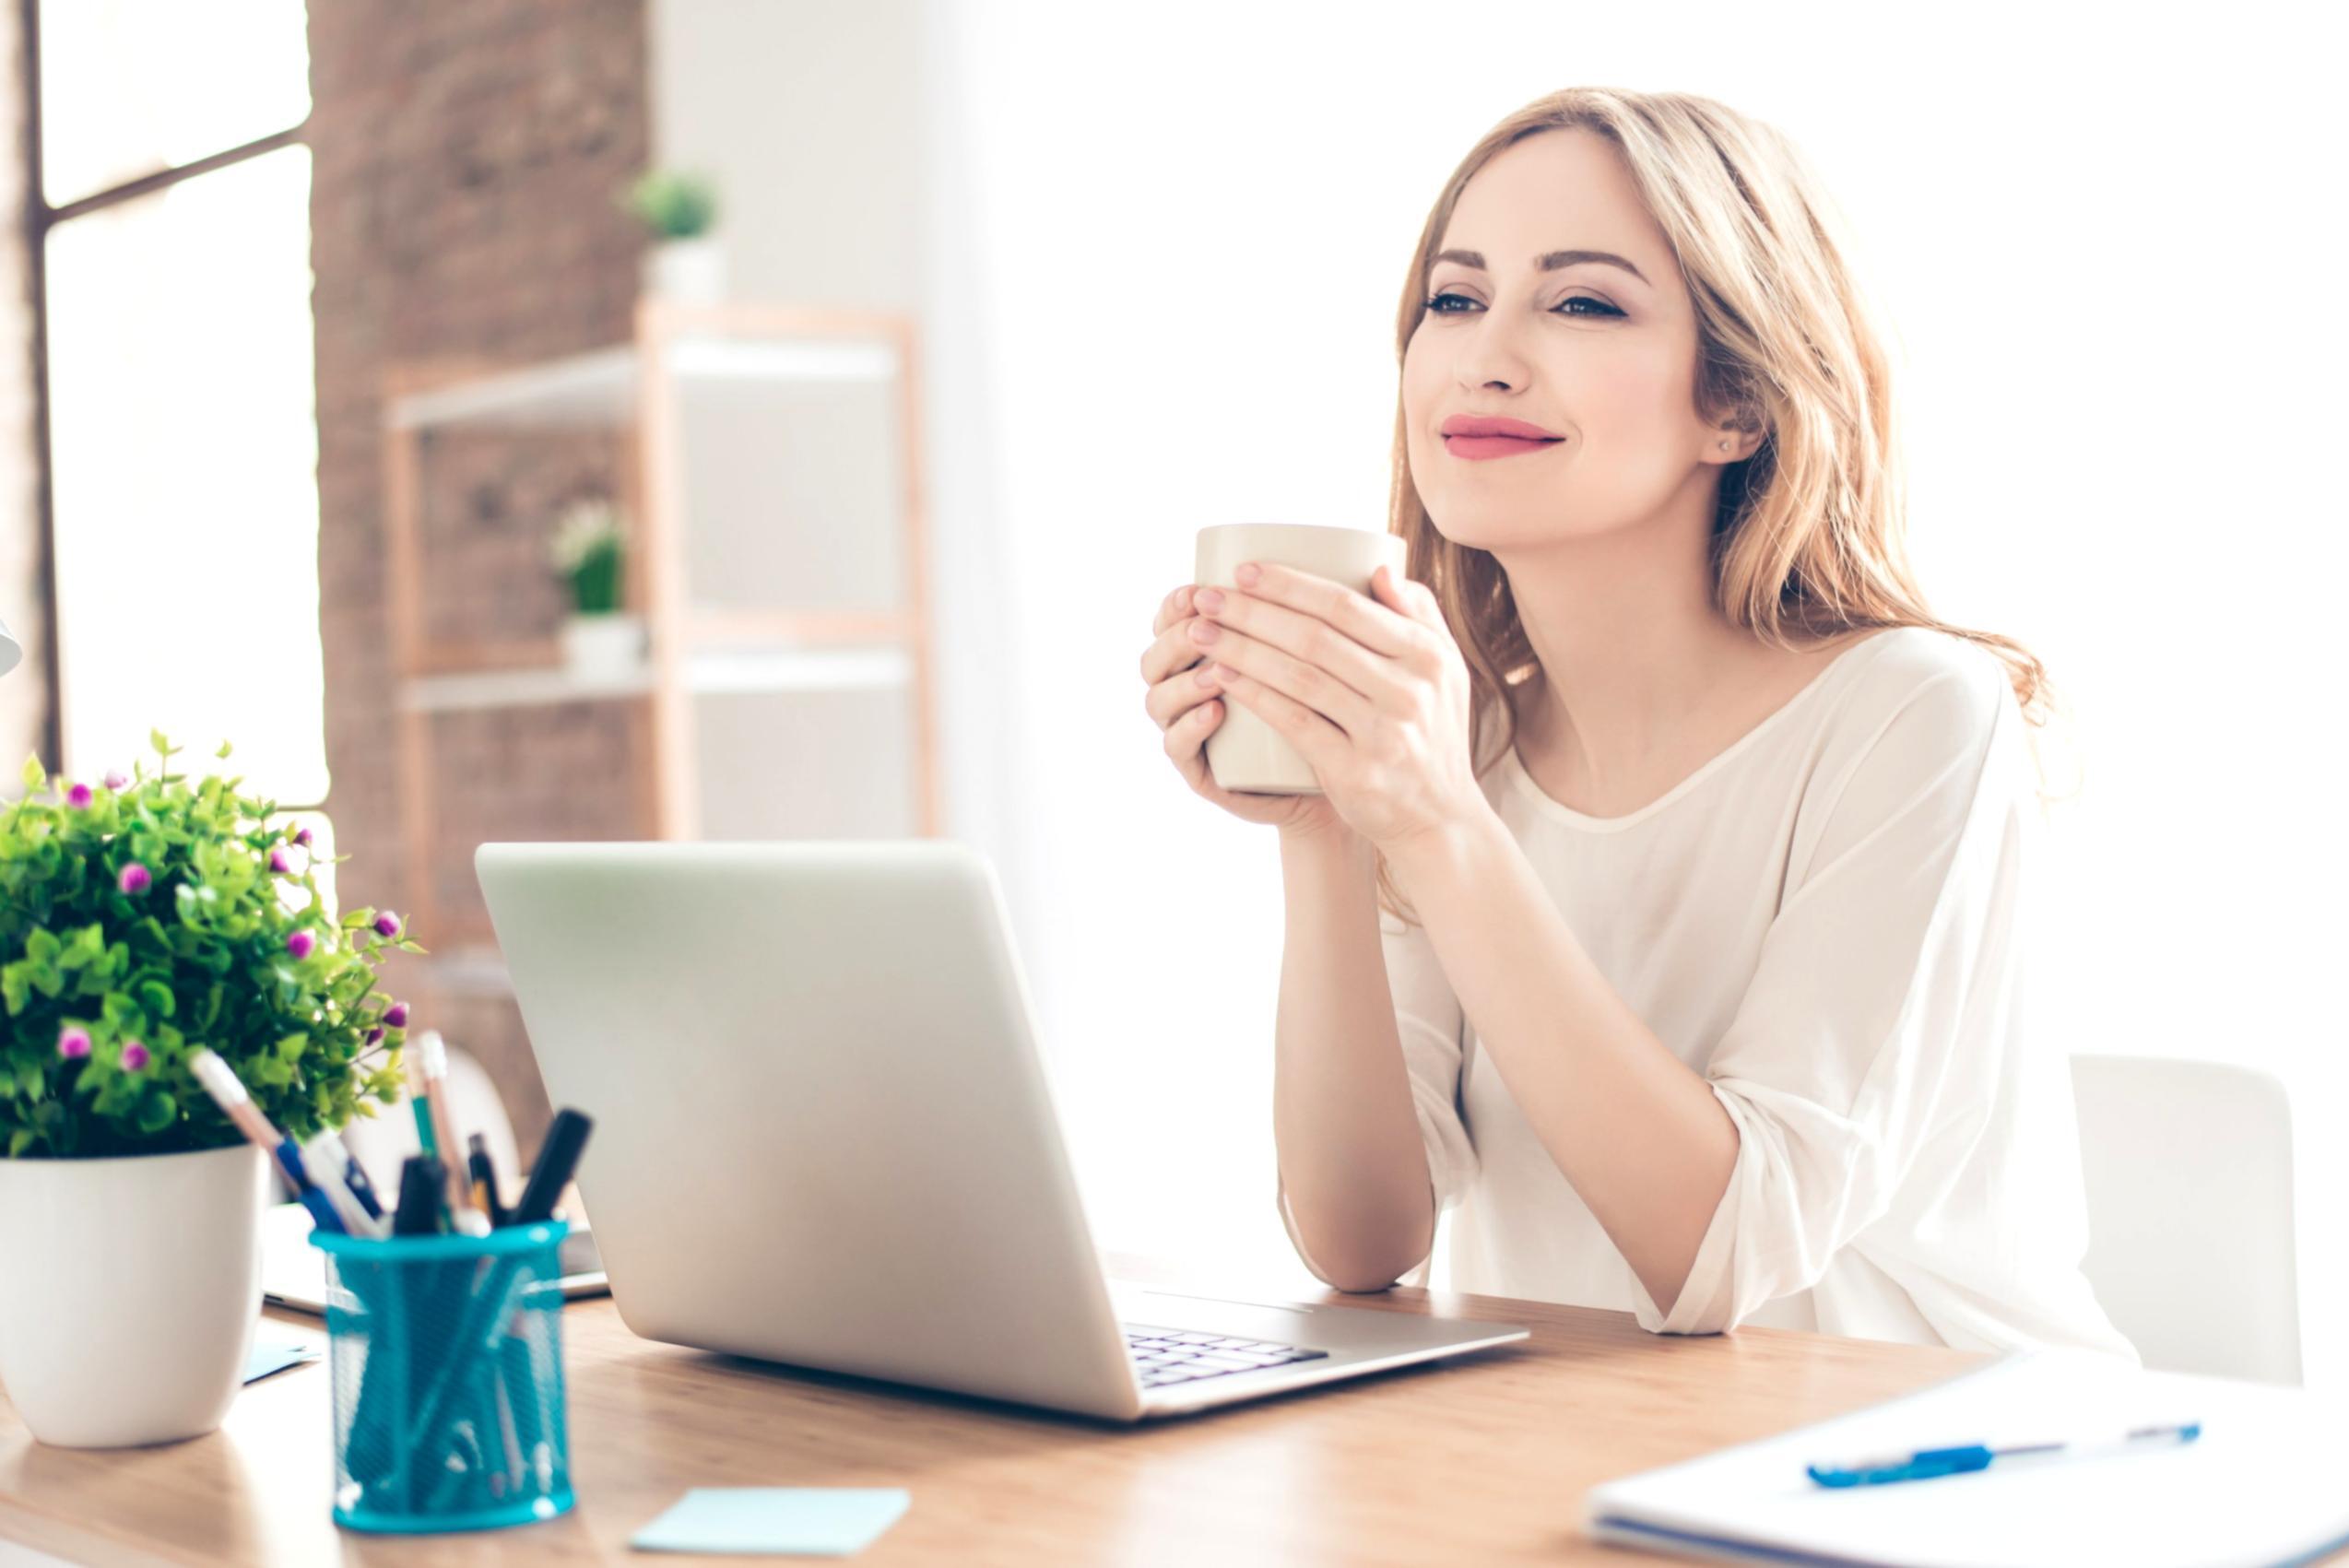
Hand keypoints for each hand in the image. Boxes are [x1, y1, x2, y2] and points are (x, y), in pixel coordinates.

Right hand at [1140, 583, 1346, 839]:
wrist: (1351, 784)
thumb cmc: (1345, 711)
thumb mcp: (1348, 663)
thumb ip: (1363, 619)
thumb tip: (1381, 568)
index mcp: (1217, 651)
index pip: (1175, 618)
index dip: (1179, 599)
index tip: (1208, 582)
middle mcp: (1195, 687)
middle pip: (1159, 653)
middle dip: (1176, 632)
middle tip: (1203, 617)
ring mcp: (1195, 731)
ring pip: (1159, 699)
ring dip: (1182, 679)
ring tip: (1216, 669)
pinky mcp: (1204, 773)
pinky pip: (1179, 750)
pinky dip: (1190, 728)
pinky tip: (1213, 710)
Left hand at [1182, 560, 1485, 854]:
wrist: (1439, 816)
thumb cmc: (1432, 731)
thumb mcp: (1445, 668)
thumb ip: (1420, 612)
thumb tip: (1377, 567)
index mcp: (1428, 655)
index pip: (1346, 606)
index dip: (1289, 585)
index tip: (1242, 571)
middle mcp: (1408, 691)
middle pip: (1314, 638)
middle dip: (1251, 612)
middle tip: (1206, 599)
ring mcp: (1382, 734)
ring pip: (1298, 677)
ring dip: (1241, 650)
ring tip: (1201, 633)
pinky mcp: (1354, 771)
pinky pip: (1294, 723)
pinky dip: (1255, 695)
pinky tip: (1222, 677)